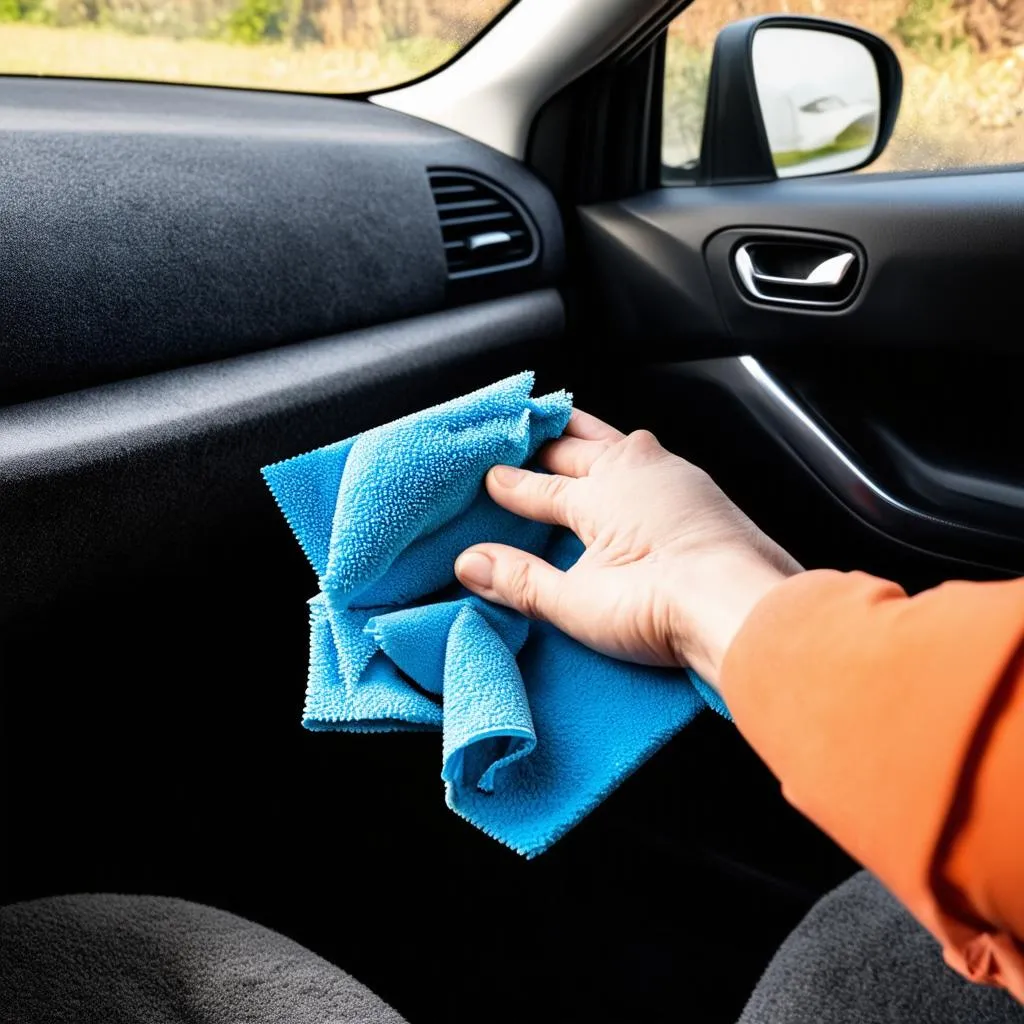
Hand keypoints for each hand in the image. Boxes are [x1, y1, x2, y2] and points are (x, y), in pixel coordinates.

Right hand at [454, 409, 800, 687]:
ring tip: (572, 432)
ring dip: (590, 436)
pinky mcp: (701, 488)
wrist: (743, 606)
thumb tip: (471, 564)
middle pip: (574, 444)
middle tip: (522, 429)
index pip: (536, 485)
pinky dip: (631, 455)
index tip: (489, 479)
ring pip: (616, 440)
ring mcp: (671, 472)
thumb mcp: (576, 602)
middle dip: (544, 439)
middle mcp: (632, 468)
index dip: (508, 484)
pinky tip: (635, 468)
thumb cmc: (665, 603)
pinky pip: (653, 457)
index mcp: (594, 492)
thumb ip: (520, 580)